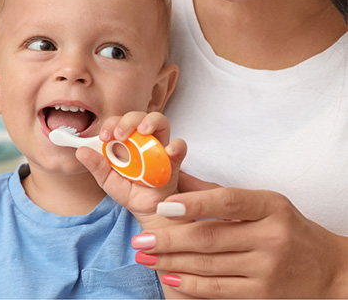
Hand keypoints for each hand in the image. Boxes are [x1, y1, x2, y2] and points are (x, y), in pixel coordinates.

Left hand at [76, 111, 186, 224]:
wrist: (146, 209)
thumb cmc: (128, 191)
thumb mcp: (107, 180)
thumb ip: (96, 166)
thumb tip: (80, 151)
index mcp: (124, 141)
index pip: (118, 122)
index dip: (111, 124)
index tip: (104, 137)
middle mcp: (142, 139)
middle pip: (138, 116)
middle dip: (128, 120)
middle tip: (119, 134)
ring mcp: (159, 146)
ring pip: (159, 122)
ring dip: (151, 122)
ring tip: (143, 131)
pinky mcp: (173, 159)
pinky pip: (179, 146)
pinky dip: (176, 146)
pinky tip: (168, 151)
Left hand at [132, 183, 347, 297]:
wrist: (326, 268)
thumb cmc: (286, 227)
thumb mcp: (262, 202)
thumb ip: (218, 192)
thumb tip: (176, 177)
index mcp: (269, 206)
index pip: (227, 201)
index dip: (193, 203)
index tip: (162, 206)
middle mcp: (270, 236)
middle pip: (210, 238)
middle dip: (169, 239)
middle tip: (139, 240)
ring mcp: (267, 268)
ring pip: (209, 265)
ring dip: (171, 261)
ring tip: (144, 257)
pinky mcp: (263, 294)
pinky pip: (219, 289)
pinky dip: (191, 284)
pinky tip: (169, 276)